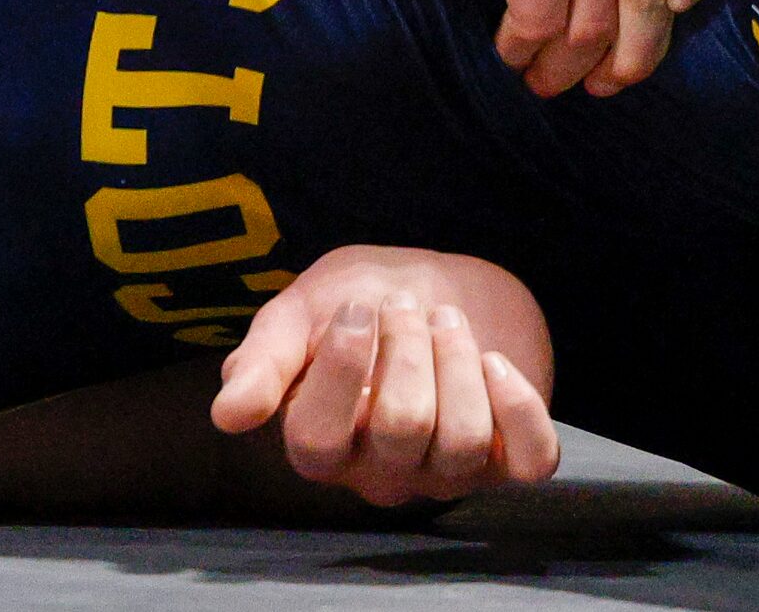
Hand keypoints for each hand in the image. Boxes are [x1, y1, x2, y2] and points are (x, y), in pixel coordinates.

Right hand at [212, 246, 558, 507]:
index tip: (356, 309)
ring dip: (458, 360)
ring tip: (446, 319)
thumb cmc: (354, 302)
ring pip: (462, 439)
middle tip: (405, 304)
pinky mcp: (510, 462)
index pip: (318, 440)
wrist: (432, 284)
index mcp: (320, 443)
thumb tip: (227, 416)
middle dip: (409, 348)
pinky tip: (495, 362)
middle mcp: (380, 473)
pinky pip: (531, 460)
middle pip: (402, 429)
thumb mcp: (296, 316)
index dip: (341, 372)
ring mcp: (447, 473)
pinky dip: (520, 406)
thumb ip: (261, 362)